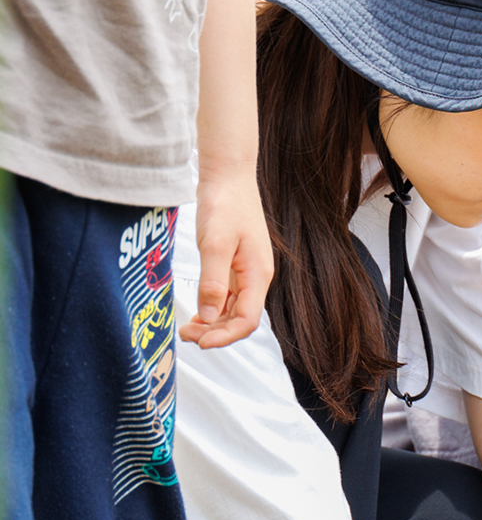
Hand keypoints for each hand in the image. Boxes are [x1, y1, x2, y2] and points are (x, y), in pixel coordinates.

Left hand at [180, 172, 273, 347]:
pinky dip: (213, 309)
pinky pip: (229, 297)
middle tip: (185, 334)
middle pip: (241, 319)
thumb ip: (213, 282)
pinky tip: (198, 313)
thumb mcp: (215, 244)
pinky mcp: (237, 265)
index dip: (225, 336)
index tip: (200, 343)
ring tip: (187, 327)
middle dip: (215, 332)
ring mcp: (248, 272)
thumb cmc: (224, 205)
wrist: (229, 177)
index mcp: (258, 275)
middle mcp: (257, 278)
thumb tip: (210, 317)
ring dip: (213, 323)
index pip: (247, 320)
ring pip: (234, 310)